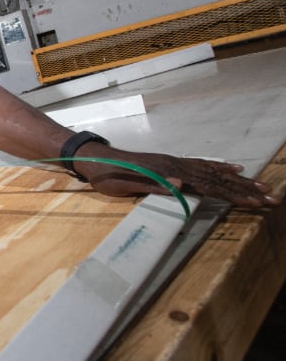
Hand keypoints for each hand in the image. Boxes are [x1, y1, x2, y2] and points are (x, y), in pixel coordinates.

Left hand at [78, 150, 280, 208]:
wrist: (93, 158)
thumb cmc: (105, 176)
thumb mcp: (123, 186)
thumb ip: (153, 185)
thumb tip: (184, 184)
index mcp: (168, 173)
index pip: (209, 187)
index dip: (233, 196)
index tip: (256, 203)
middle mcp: (176, 165)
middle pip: (217, 180)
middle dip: (245, 191)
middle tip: (272, 199)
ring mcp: (174, 162)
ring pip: (212, 172)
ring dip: (238, 182)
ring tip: (262, 186)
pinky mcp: (169, 162)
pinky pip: (200, 165)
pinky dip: (219, 168)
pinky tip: (233, 170)